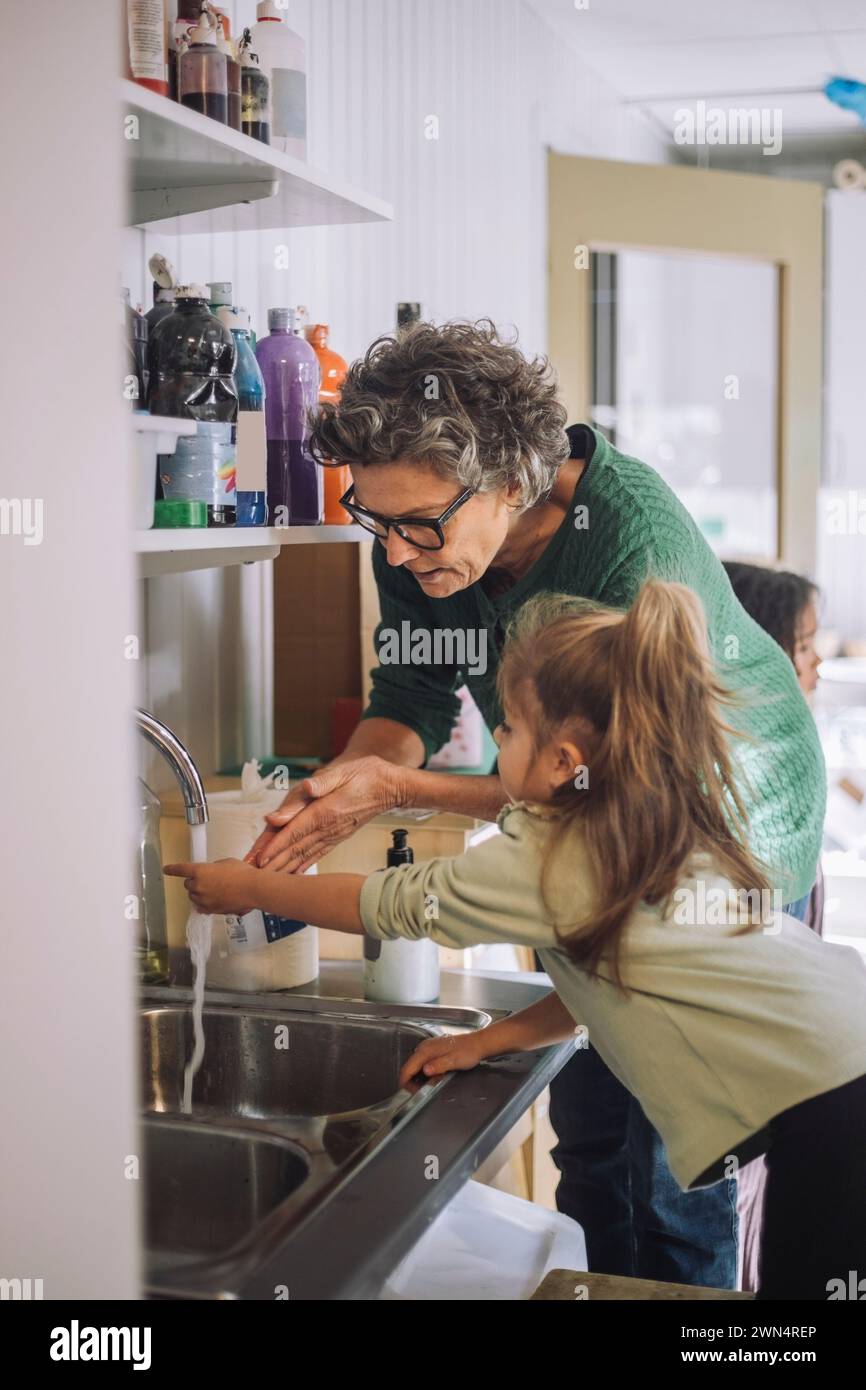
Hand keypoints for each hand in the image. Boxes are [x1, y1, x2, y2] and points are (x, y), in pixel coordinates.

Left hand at [164, 858, 260, 916]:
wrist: (253, 889)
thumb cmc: (242, 872)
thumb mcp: (225, 863)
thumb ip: (212, 868)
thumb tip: (210, 874)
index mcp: (200, 871)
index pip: (181, 869)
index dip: (172, 869)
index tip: (166, 869)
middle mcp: (198, 886)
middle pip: (188, 885)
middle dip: (195, 882)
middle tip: (208, 880)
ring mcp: (203, 899)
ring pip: (193, 896)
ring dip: (199, 893)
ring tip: (214, 890)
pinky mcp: (210, 910)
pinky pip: (200, 907)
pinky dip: (204, 903)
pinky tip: (213, 900)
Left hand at [247, 757, 410, 873]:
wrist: (390, 787)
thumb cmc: (366, 775)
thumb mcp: (340, 772)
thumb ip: (317, 784)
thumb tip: (301, 791)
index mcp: (326, 811)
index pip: (294, 830)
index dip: (275, 845)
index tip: (259, 858)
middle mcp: (329, 828)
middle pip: (295, 848)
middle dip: (273, 861)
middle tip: (254, 873)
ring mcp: (334, 835)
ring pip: (304, 855)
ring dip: (284, 867)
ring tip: (267, 877)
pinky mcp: (338, 837)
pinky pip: (316, 854)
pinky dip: (303, 865)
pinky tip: (293, 873)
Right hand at [398, 1030, 489, 1090]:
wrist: (477, 1044)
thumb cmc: (468, 1052)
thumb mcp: (454, 1061)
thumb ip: (438, 1065)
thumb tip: (425, 1070)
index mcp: (427, 1050)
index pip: (408, 1067)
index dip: (405, 1081)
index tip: (407, 1092)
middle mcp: (425, 1047)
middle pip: (410, 1067)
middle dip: (411, 1081)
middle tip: (419, 1092)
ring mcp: (428, 1048)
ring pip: (415, 1065)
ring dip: (417, 1077)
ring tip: (427, 1085)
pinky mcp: (433, 1050)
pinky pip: (422, 1063)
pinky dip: (424, 1072)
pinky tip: (433, 1077)